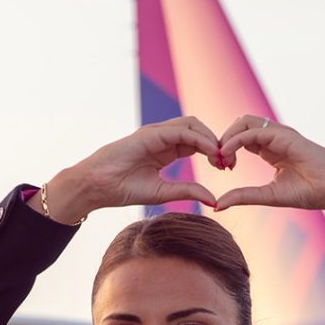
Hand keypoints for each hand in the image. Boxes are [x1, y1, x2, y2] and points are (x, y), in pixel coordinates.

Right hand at [42, 117, 221, 222]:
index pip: (197, 142)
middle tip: (228, 163)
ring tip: (220, 157)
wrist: (96, 186)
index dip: (214, 152)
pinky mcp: (150, 134)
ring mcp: (155, 133)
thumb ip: (187, 191)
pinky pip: (180, 131)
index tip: (226, 168)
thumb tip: (214, 199)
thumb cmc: (123, 189)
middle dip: (216, 143)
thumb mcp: (163, 192)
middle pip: (198, 129)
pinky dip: (198, 139)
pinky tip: (209, 152)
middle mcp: (162, 137)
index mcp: (166, 149)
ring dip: (210, 138)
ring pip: (191, 124)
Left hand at [214, 116, 324, 225]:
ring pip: (244, 122)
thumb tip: (217, 205)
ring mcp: (279, 135)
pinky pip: (255, 131)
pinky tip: (229, 153)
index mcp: (269, 149)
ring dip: (228, 136)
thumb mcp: (267, 195)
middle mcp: (273, 138)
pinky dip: (237, 139)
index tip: (220, 167)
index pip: (240, 139)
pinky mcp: (285, 136)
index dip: (226, 150)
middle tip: (216, 161)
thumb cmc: (307, 192)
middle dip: (223, 140)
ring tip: (221, 157)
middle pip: (239, 126)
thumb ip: (243, 196)